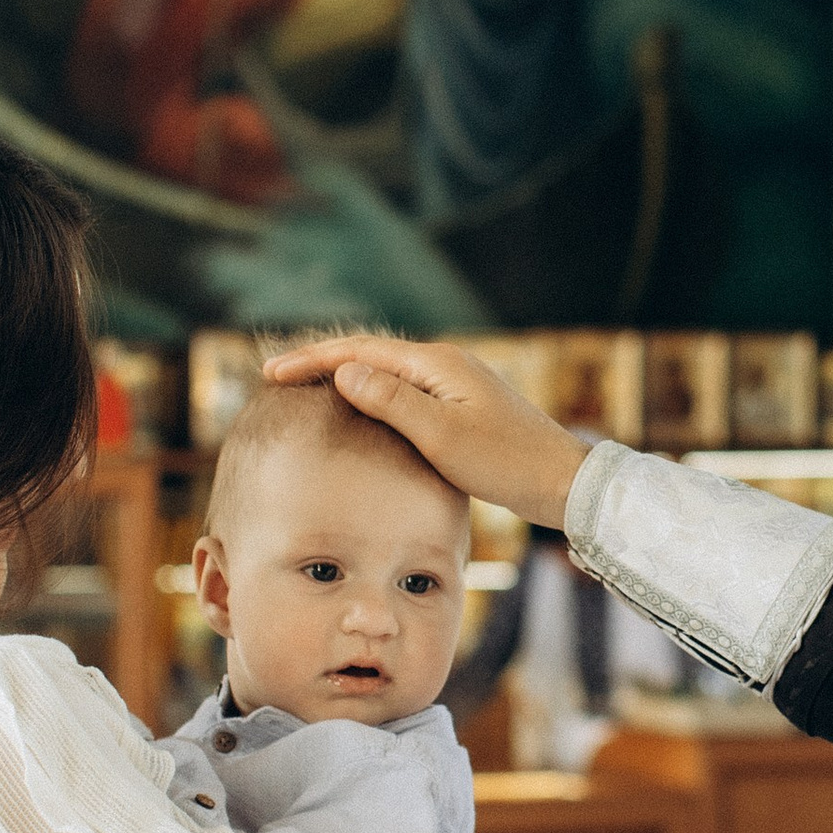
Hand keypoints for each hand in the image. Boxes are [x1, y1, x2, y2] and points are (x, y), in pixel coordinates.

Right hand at [267, 337, 586, 530]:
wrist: (560, 481)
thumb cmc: (505, 461)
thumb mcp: (441, 435)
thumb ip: (392, 402)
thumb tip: (345, 372)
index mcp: (436, 364)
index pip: (360, 351)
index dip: (313, 359)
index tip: (272, 372)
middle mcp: (444, 365)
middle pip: (370, 355)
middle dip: (322, 362)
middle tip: (277, 376)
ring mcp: (454, 385)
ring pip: (386, 373)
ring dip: (345, 377)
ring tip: (307, 388)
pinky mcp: (461, 408)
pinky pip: (404, 393)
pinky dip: (372, 396)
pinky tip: (361, 411)